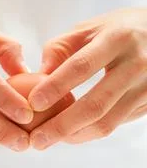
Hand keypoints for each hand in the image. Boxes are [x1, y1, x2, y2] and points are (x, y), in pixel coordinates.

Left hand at [29, 8, 146, 148]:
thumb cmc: (120, 31)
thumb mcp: (91, 28)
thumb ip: (61, 49)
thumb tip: (36, 79)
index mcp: (117, 39)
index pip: (82, 67)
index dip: (55, 87)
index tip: (33, 103)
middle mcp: (135, 65)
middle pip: (95, 105)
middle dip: (61, 126)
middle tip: (37, 139)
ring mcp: (145, 88)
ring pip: (106, 123)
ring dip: (74, 136)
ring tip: (48, 140)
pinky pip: (114, 125)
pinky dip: (88, 133)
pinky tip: (70, 133)